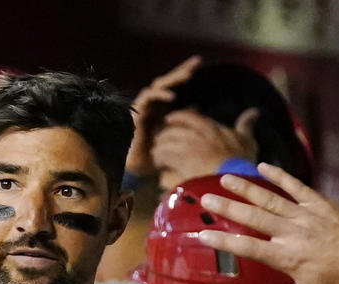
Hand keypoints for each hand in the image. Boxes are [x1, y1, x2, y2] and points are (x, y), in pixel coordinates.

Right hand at [124, 57, 202, 177]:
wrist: (140, 166)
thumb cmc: (157, 151)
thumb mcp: (176, 133)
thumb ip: (184, 119)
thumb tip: (198, 107)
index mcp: (162, 105)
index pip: (175, 84)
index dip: (186, 72)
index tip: (201, 63)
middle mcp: (153, 103)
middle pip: (168, 81)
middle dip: (182, 70)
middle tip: (197, 62)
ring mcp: (144, 106)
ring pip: (158, 85)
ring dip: (173, 79)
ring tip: (188, 75)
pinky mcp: (137, 112)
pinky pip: (147, 98)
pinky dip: (159, 95)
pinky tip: (172, 96)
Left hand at [150, 108, 258, 187]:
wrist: (236, 179)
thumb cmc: (243, 162)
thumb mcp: (247, 140)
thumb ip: (247, 125)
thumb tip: (255, 112)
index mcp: (213, 128)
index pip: (190, 118)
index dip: (178, 118)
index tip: (170, 120)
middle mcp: (200, 135)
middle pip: (175, 128)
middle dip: (165, 132)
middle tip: (159, 138)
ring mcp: (190, 147)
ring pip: (168, 140)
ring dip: (160, 145)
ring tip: (156, 152)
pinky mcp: (182, 161)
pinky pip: (164, 154)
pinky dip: (159, 157)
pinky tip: (158, 162)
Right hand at [197, 164, 338, 283]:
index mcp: (286, 257)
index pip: (247, 248)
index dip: (223, 241)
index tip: (202, 235)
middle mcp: (292, 233)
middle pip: (253, 218)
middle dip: (227, 208)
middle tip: (206, 199)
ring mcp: (305, 215)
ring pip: (270, 199)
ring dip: (246, 188)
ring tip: (226, 178)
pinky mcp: (318, 203)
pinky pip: (296, 186)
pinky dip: (279, 176)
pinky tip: (263, 166)